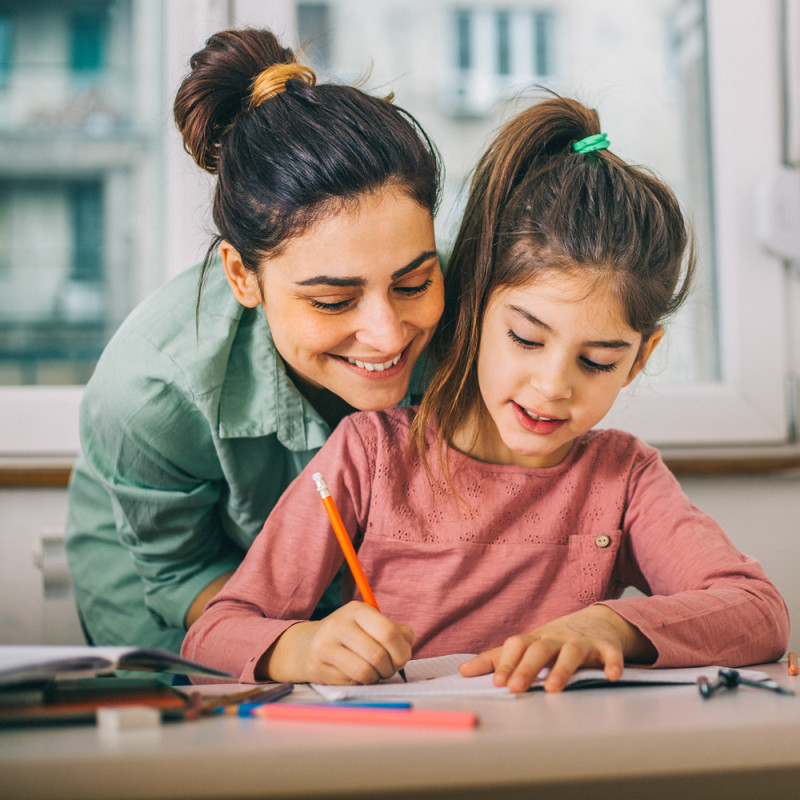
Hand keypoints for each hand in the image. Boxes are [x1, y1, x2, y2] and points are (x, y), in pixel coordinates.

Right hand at [259, 601, 413, 684]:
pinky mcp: (318, 667)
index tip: (403, 657)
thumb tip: (407, 644)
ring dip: (377, 677)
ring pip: (365, 672)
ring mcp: (325, 646)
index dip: (401, 650)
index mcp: (356, 610)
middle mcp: (338, 625)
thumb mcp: (370, 624)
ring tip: (375, 671)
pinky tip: (356, 674)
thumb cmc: (349, 635)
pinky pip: (351, 681)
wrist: (306, 646)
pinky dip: (361, 682)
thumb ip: (395, 631)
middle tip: (389, 668)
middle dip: (390, 667)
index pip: (388, 631)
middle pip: (378, 655)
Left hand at [458, 605, 655, 692]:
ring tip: (552, 689)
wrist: (598, 621)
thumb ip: (496, 659)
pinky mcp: (606, 647)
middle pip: (539, 649)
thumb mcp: (527, 646)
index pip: (517, 646)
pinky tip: (612, 676)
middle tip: (515, 689)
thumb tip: (462, 672)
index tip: (496, 683)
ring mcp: (582, 641)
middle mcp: (557, 638)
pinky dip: (612, 663)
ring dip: (562, 670)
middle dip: (526, 668)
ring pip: (571, 653)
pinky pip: (610, 654)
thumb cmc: (556, 639)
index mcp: (536, 640)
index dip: (506, 662)